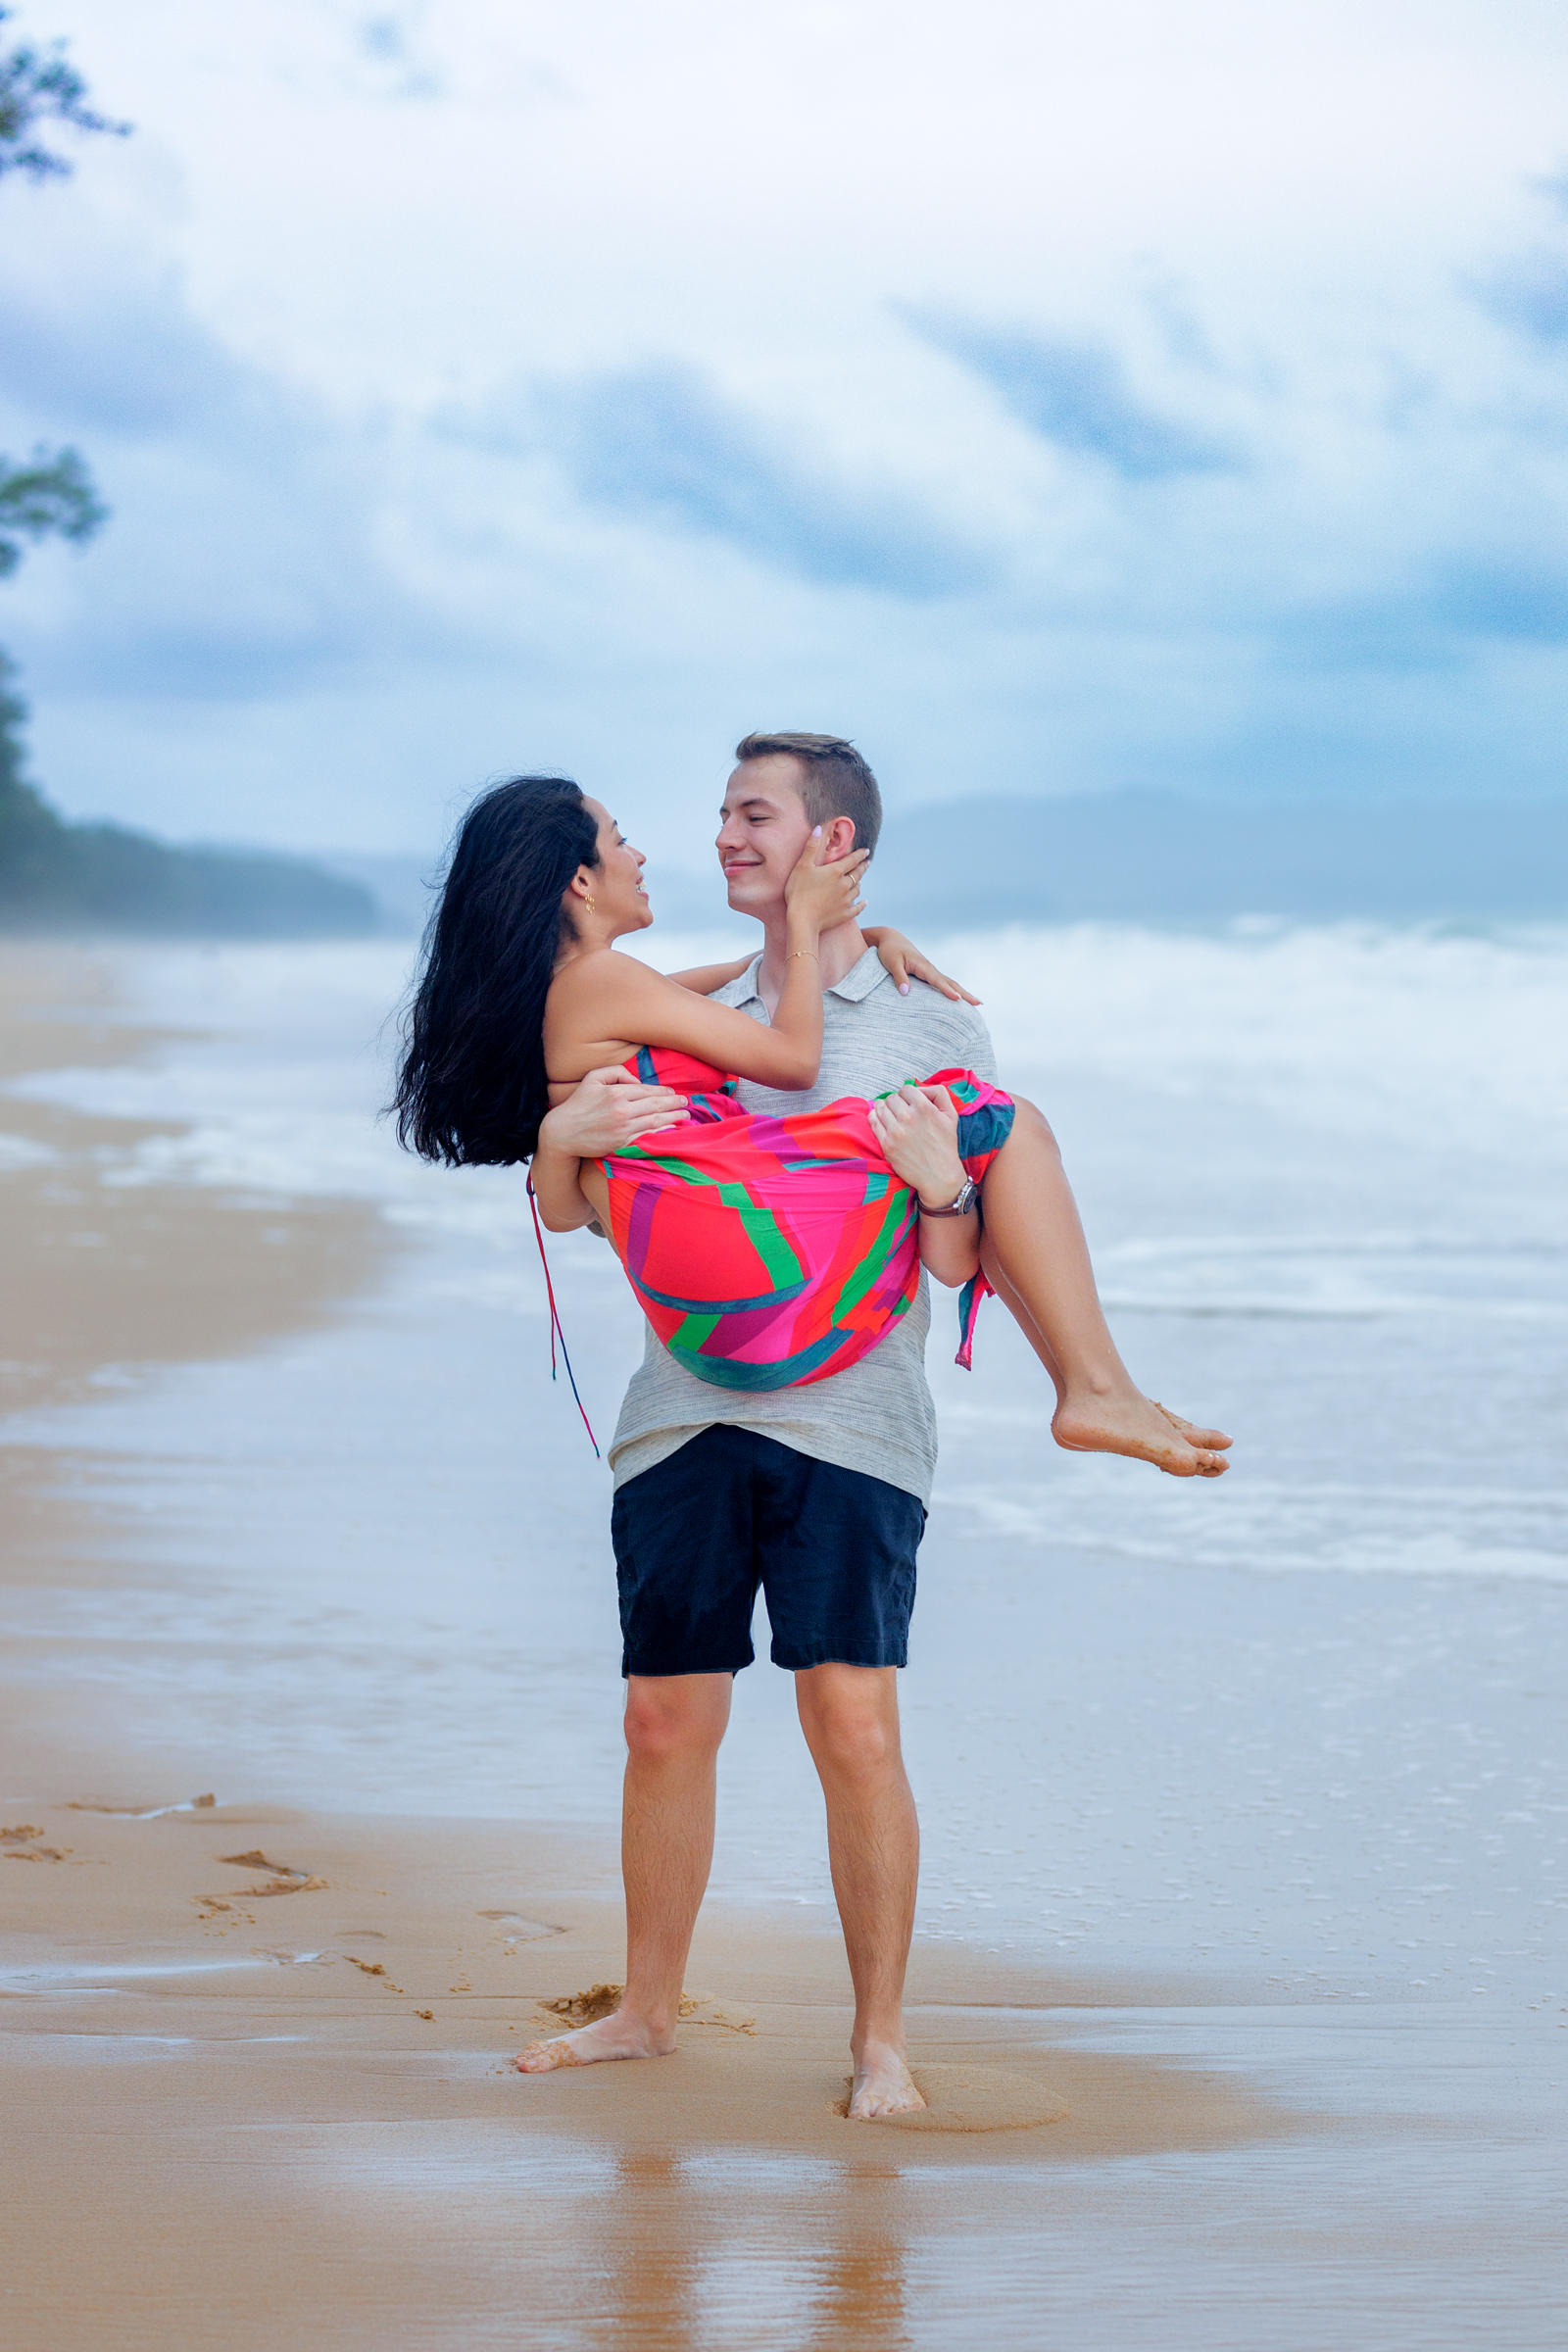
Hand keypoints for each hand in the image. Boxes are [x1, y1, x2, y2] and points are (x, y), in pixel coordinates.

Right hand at [539, 1066, 689, 1156]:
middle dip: (674, 1103)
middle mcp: (623, 1109)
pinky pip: (648, 1138)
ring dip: (673, 1118)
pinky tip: (672, 1131)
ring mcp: (623, 1128)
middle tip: (686, 1103)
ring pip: (655, 1121)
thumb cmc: (577, 1104)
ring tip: (685, 1116)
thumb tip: (637, 1081)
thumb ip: (616, 1072)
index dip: (664, 1091)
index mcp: (617, 1092)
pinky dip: (662, 1134)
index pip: (647, 1090)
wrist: (562, 1132)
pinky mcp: (622, 1143)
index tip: (673, 1093)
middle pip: (656, 1104)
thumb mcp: (593, 1078)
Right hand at [783, 827, 869, 934]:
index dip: (860, 854)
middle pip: (858, 874)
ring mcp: (846, 901)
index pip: (852, 860)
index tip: (866, 851)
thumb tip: (818, 828)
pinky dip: (862, 904)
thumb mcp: (802, 866)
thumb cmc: (799, 891)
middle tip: (867, 863)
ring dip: (859, 883)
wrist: (802, 920)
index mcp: (836, 871)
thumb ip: (811, 847)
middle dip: (863, 867)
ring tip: (860, 880)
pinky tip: (864, 902)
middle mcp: (845, 885)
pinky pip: (858, 908)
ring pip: (857, 889)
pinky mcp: (845, 914)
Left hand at [863, 928, 981, 1003]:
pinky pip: (944, 983)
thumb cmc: (890, 951)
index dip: (947, 990)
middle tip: (979, 1003)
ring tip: (977, 1003)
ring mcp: (931, 971)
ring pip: (950, 983)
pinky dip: (954, 990)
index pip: (937, 980)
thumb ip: (899, 977)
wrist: (891, 939)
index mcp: (923, 966)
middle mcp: (930, 968)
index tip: (957, 999)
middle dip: (965, 993)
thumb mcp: (891, 963)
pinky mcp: (928, 974)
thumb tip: (905, 992)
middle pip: (950, 983)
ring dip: (963, 993)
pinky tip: (959, 999)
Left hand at [867, 1083, 968, 1206]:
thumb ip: (938, 1093)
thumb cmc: (946, 1144)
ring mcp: (895, 1131)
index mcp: (923, 1107)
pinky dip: (875, 1118)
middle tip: (901, 1111)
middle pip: (891, 1098)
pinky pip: (873, 1122)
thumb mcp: (951, 1114)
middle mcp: (908, 1117)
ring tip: (890, 1114)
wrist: (939, 1175)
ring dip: (884, 1109)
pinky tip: (881, 1121)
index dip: (907, 1095)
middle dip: (896, 1102)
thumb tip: (919, 1088)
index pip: (905, 1089)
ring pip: (880, 1108)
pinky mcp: (886, 1144)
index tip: (909, 1103)